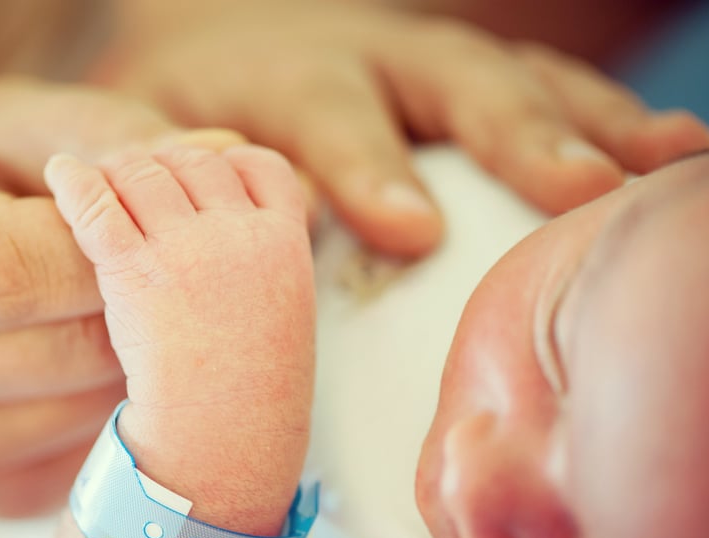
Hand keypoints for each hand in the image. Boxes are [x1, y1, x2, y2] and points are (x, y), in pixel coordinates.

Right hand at [0, 77, 242, 516]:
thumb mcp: (4, 132)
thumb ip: (102, 136)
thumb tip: (219, 151)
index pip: (4, 271)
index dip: (101, 249)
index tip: (145, 225)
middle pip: (55, 353)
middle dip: (136, 308)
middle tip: (165, 273)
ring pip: (81, 414)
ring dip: (139, 362)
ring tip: (138, 314)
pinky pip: (85, 459)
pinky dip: (120, 410)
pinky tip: (111, 364)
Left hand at [44, 145, 314, 520]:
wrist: (224, 446)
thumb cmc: (250, 397)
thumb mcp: (280, 322)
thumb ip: (263, 267)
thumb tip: (234, 232)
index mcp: (287, 243)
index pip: (258, 166)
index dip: (221, 162)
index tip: (194, 176)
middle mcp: (242, 234)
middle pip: (194, 161)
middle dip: (161, 164)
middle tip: (132, 176)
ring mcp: (190, 250)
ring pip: (145, 173)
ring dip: (117, 172)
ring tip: (93, 180)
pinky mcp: (136, 272)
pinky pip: (99, 206)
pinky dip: (75, 182)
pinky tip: (60, 175)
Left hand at [98, 2, 708, 256]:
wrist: (213, 47)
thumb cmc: (181, 114)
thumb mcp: (143, 135)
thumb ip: (157, 174)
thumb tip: (184, 228)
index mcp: (278, 77)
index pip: (325, 116)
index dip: (366, 167)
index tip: (410, 228)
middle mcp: (365, 58)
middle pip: (447, 81)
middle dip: (513, 134)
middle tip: (578, 189)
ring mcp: (422, 66)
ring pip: (512, 78)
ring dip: (587, 121)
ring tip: (664, 162)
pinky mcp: (459, 83)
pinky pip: (537, 89)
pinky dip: (597, 121)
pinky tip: (659, 153)